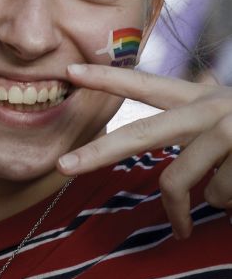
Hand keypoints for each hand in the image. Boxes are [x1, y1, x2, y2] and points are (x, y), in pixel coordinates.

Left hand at [57, 63, 231, 240]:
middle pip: (139, 133)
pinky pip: (220, 199)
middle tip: (62, 166)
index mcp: (201, 99)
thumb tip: (176, 183)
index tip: (69, 71)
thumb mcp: (229, 122)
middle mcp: (210, 109)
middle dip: (97, 152)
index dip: (107, 77)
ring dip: (190, 207)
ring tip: (219, 204)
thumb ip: (196, 137)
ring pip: (181, 181)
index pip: (144, 84)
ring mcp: (229, 131)